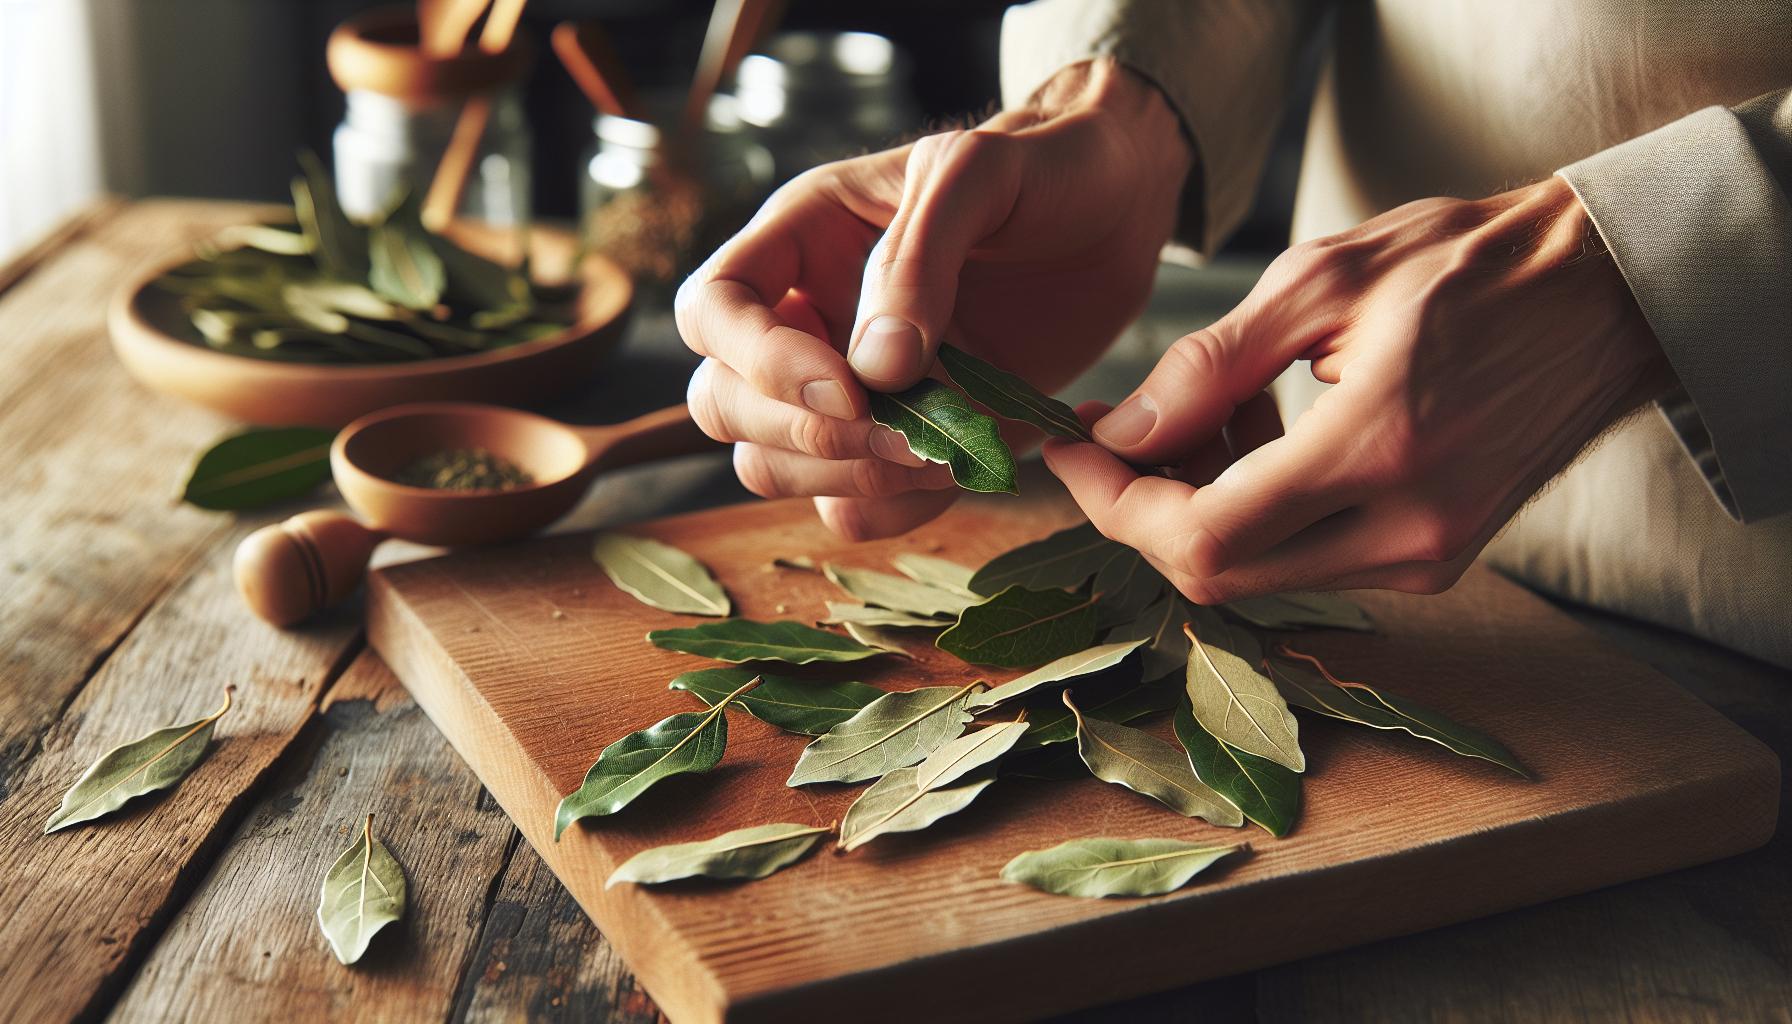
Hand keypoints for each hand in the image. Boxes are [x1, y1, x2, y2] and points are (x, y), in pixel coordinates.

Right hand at [677, 60, 1188, 538]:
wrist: (1114, 214)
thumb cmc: (1040, 169)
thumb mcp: (978, 175)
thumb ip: (917, 259)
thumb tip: (873, 369)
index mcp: (797, 237)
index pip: (712, 310)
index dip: (758, 362)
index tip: (848, 387)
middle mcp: (803, 317)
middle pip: (724, 404)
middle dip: (805, 434)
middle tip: (905, 432)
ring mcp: (845, 389)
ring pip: (773, 469)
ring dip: (847, 478)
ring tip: (940, 449)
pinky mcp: (896, 443)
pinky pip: (850, 510)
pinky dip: (892, 508)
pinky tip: (956, 468)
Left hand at [1044, 176, 1673, 601]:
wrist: (1609, 293)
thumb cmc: (1472, 263)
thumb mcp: (1327, 279)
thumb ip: (1211, 365)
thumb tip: (1121, 433)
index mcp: (1377, 450)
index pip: (1200, 534)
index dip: (1112, 503)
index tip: (1069, 448)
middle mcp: (1406, 531)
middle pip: (1217, 572)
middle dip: (1143, 508)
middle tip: (1119, 430)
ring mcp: (1427, 557)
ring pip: (1258, 571)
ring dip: (1201, 504)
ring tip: (1208, 407)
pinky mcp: (1436, 559)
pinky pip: (1307, 557)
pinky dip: (1257, 508)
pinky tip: (1263, 432)